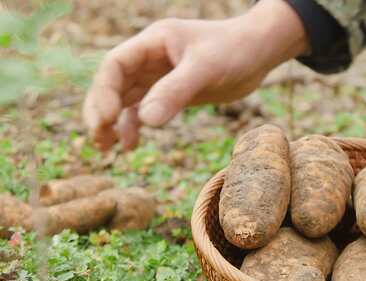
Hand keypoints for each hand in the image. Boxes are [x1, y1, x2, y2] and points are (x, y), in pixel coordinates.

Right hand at [83, 0, 307, 150]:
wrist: (259, 52)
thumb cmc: (236, 50)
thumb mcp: (206, 68)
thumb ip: (176, 91)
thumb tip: (146, 121)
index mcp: (153, 43)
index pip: (115, 65)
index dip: (104, 91)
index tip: (106, 119)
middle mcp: (150, 58)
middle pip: (112, 83)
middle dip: (101, 110)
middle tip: (99, 138)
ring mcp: (159, 76)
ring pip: (124, 98)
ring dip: (112, 121)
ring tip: (106, 147)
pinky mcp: (172, 92)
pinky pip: (144, 109)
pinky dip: (134, 126)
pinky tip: (130, 145)